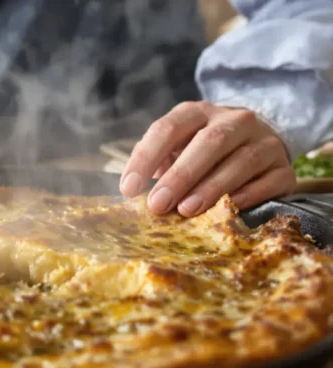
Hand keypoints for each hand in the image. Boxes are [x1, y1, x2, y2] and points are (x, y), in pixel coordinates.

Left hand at [119, 101, 295, 216]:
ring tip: (187, 210)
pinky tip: (228, 209)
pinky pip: (270, 180)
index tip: (128, 188)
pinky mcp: (284, 167)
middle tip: (158, 204)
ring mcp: (264, 141)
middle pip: (209, 142)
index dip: (145, 158)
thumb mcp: (178, 146)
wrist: (258, 141)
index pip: (168, 128)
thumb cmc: (204, 150)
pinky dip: (249, 195)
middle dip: (180, 175)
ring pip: (242, 161)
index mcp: (198, 112)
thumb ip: (159, 161)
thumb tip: (136, 188)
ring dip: (212, 187)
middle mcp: (235, 120)